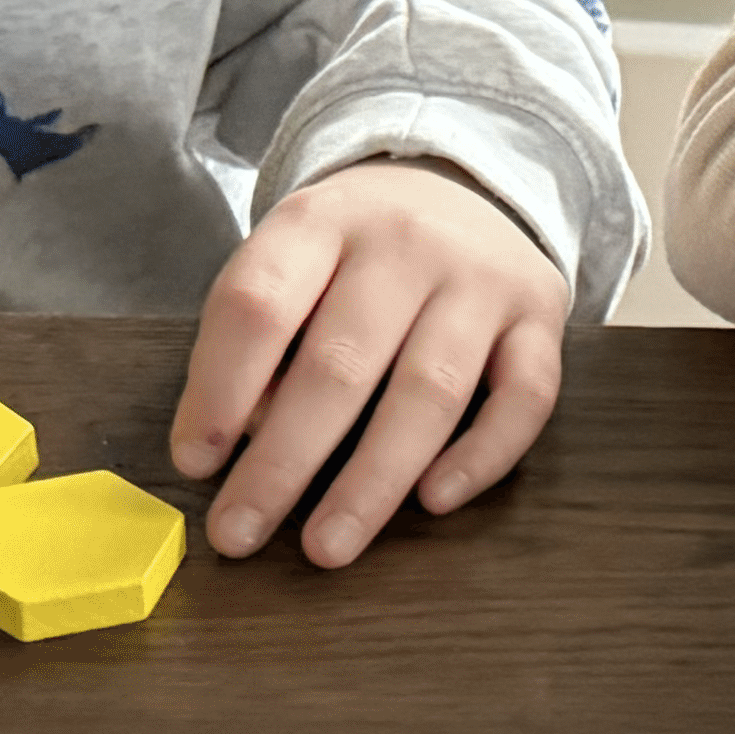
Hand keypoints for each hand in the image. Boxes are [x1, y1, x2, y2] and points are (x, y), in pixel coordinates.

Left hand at [170, 157, 565, 563]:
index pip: (258, 304)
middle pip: (339, 363)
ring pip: (429, 391)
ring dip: (373, 482)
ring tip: (327, 547)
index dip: (218, 389)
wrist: (465, 186)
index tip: (194, 463)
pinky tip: (434, 501)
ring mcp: (481, 279)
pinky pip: (525, 398)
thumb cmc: (356, 253)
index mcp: (321, 222)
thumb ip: (263, 338)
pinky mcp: (541, 317)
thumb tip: (249, 438)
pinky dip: (481, 456)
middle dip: (282, 462)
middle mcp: (405, 243)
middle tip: (240, 532)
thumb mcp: (294, 263)